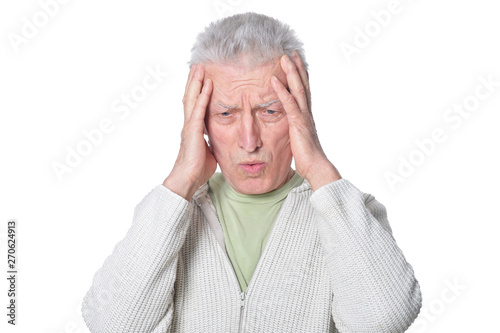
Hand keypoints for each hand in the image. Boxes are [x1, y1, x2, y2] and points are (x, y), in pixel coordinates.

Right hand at [163, 64, 216, 199]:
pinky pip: (198, 110)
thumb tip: (218, 141)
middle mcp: (189, 124)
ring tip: (199, 68)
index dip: (197, 90)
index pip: (194, 105)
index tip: (201, 77)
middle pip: (190, 97)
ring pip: (191, 99)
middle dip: (194, 81)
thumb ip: (212, 142)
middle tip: (198, 65)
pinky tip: (207, 85)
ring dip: (196, 82)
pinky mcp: (193, 131)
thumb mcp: (209, 151)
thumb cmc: (198, 169)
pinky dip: (203, 96)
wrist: (187, 180)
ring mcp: (189, 127)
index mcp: (193, 129)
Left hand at [271, 52, 340, 190]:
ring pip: (298, 89)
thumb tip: (290, 130)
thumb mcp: (297, 140)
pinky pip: (289, 104)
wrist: (316, 167)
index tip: (296, 63)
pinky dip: (281, 91)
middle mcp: (307, 113)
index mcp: (306, 116)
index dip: (300, 76)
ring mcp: (303, 117)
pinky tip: (274, 80)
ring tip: (284, 57)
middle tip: (291, 52)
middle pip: (303, 85)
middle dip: (297, 68)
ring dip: (291, 72)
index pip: (304, 91)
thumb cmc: (307, 158)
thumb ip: (294, 131)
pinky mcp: (297, 123)